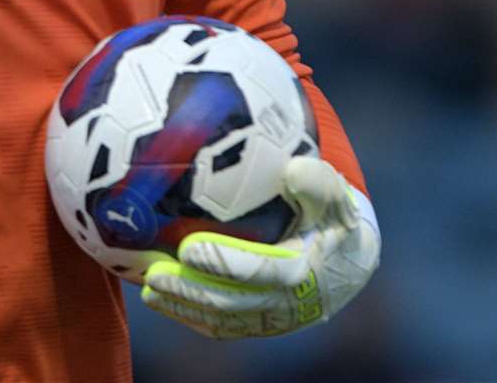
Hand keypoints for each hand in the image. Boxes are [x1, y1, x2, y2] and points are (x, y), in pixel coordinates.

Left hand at [141, 156, 379, 338]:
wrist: (348, 260)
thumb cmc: (333, 218)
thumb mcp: (334, 195)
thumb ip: (316, 183)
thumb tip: (292, 170)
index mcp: (306, 269)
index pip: (262, 271)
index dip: (225, 264)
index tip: (188, 249)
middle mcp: (289, 302)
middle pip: (233, 303)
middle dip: (190, 290)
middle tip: (154, 273)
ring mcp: (273, 318)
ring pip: (223, 320)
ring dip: (183, 307)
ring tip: (149, 289)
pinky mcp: (260, 324)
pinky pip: (223, 327)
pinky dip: (191, 317)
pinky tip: (163, 300)